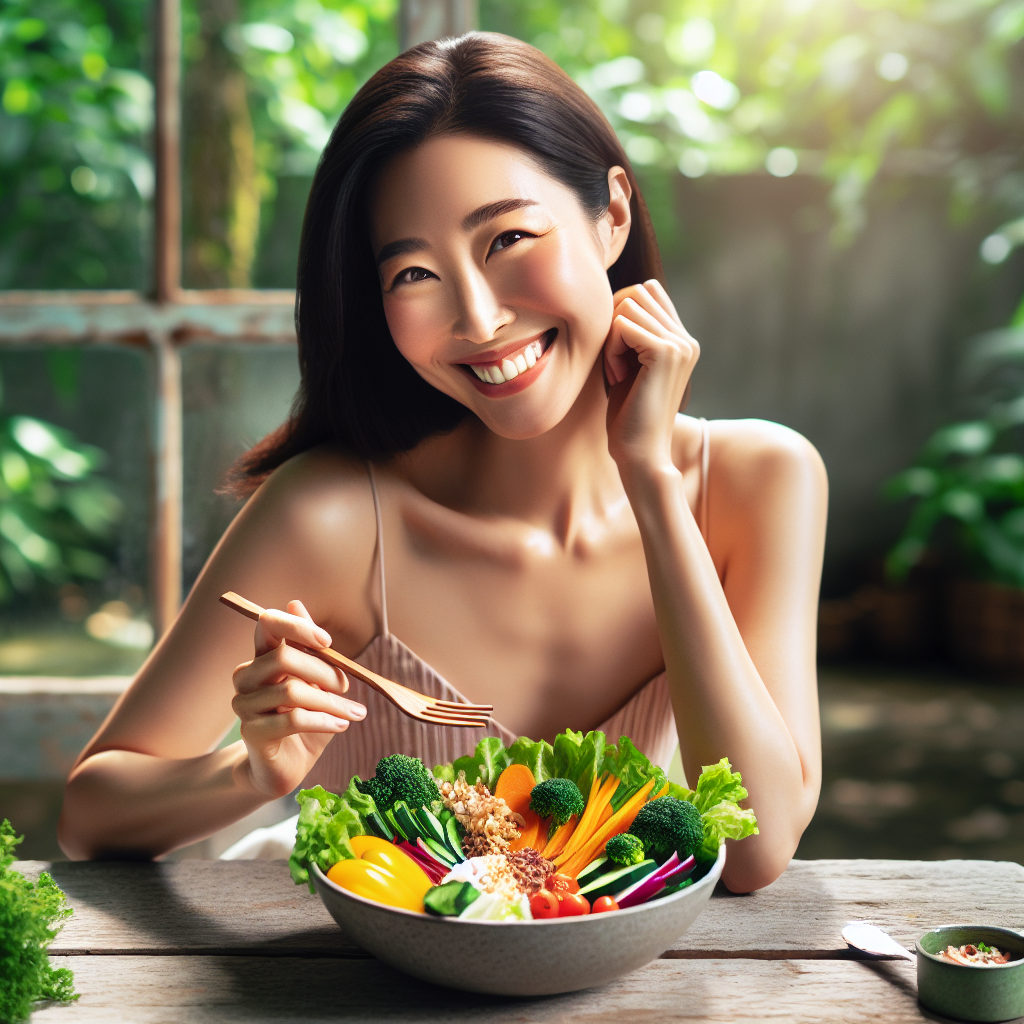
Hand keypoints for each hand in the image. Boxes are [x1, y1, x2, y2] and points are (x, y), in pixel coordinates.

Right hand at [231, 600, 365, 797]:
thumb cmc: (306, 718)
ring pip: (291, 691)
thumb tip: (295, 603)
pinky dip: (324, 721)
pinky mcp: (251, 733)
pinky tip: (341, 725)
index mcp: (263, 657)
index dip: (297, 627)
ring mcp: (244, 705)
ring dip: (331, 702)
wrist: (287, 766)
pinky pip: (292, 720)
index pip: (267, 624)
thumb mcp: (316, 681)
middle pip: (283, 658)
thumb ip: (311, 648)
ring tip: (354, 713)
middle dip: (325, 671)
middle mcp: (247, 677)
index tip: (327, 642)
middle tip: (347, 687)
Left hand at [603, 279, 698, 476]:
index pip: (647, 292)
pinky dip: (609, 350)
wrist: (640, 453)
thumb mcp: (630, 365)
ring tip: (617, 372)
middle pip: (636, 293)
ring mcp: (680, 344)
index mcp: (683, 341)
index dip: (621, 316)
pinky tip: (616, 377)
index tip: (618, 356)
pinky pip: (621, 325)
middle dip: (614, 325)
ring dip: (610, 339)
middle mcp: (687, 340)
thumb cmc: (628, 415)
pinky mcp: (665, 352)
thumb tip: (617, 294)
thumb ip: (631, 332)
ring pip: (628, 306)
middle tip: (615, 365)